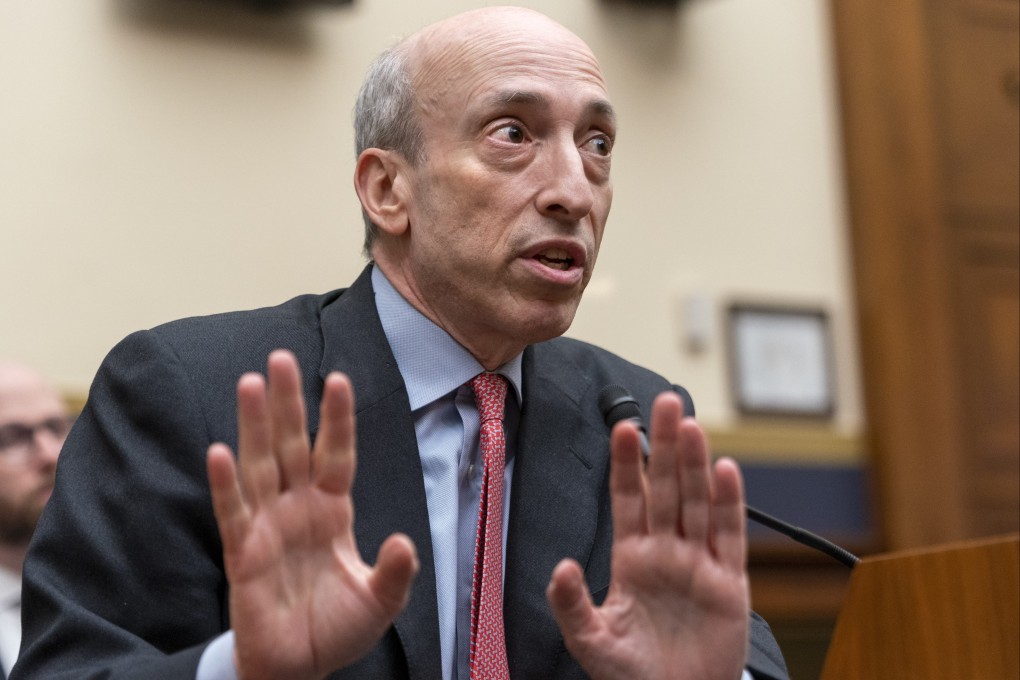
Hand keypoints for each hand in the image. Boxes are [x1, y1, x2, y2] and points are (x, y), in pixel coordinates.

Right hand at [206, 350, 418, 679]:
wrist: (299, 668)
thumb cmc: (338, 628)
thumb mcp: (380, 601)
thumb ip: (394, 572)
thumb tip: (404, 542)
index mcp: (333, 509)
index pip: (336, 453)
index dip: (337, 419)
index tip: (338, 378)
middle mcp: (298, 508)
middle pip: (293, 445)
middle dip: (288, 403)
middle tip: (280, 357)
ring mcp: (269, 526)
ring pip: (260, 465)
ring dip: (254, 426)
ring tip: (249, 382)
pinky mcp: (243, 554)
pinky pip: (233, 513)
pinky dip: (225, 484)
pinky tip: (218, 451)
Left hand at [547, 391, 749, 679]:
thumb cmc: (634, 674)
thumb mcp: (593, 640)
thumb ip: (573, 605)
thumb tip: (561, 568)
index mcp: (633, 557)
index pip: (629, 498)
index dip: (627, 463)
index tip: (623, 427)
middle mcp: (667, 551)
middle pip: (666, 487)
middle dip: (665, 445)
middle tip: (666, 401)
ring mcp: (700, 563)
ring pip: (697, 501)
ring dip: (695, 464)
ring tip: (691, 425)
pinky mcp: (729, 583)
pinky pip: (729, 536)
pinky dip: (728, 503)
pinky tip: (725, 470)